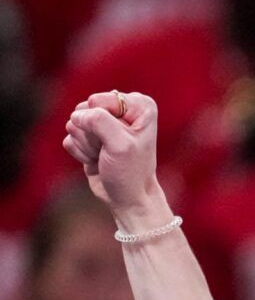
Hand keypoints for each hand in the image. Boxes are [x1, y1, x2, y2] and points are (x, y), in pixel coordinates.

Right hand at [62, 92, 166, 218]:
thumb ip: (98, 120)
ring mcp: (103, 123)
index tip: (120, 140)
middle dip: (92, 134)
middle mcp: (121, 110)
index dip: (102, 122)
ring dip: (87, 144)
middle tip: (110, 151)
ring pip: (74, 124)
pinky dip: (80, 152)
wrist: (128, 198)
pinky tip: (96, 160)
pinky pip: (69, 137)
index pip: (97, 100)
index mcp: (139, 106)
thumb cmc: (131, 171)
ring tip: (105, 156)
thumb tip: (76, 116)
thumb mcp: (120, 144)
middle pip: (84, 111)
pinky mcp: (88, 137)